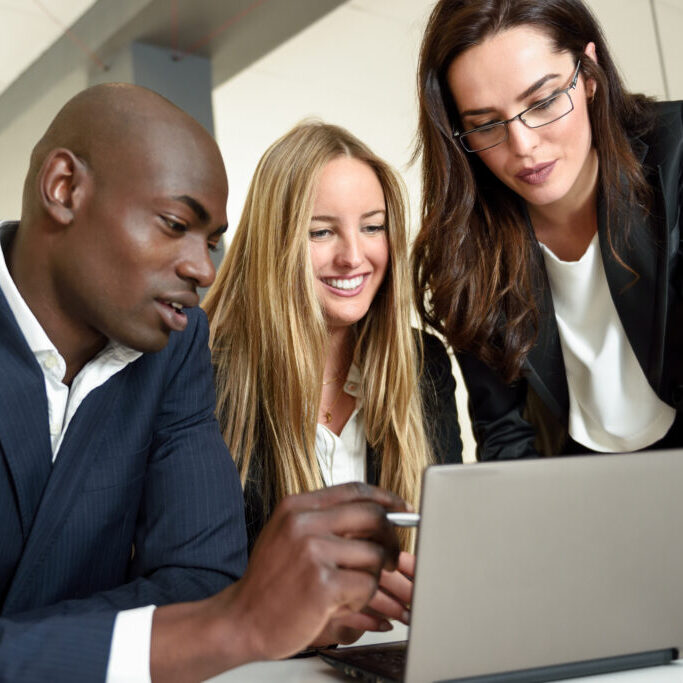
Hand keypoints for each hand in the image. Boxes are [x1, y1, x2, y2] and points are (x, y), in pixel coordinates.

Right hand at [151, 483, 407, 680]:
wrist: (243, 619)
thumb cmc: (272, 581)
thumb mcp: (288, 534)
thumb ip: (324, 519)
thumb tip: (376, 513)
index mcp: (296, 505)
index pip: (354, 490)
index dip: (385, 498)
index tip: (402, 508)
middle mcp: (303, 522)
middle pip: (372, 515)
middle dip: (392, 537)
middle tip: (392, 557)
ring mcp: (312, 552)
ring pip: (374, 554)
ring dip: (374, 576)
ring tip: (354, 588)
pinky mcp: (322, 584)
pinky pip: (367, 585)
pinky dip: (363, 597)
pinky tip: (344, 602)